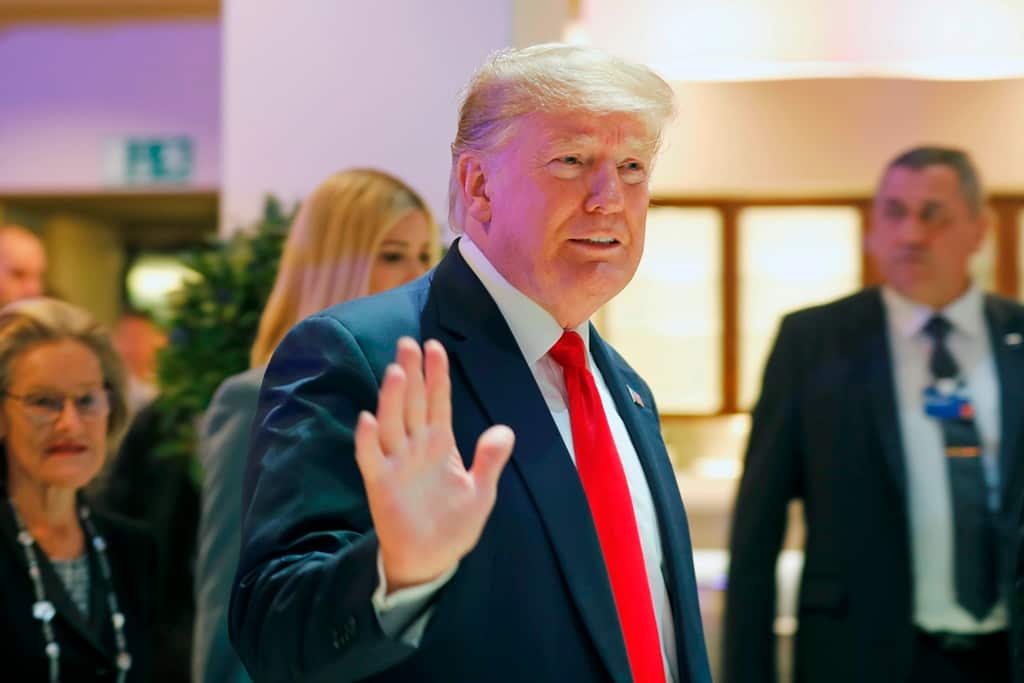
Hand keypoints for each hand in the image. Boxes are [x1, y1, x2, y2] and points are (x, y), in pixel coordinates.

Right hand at [354, 337, 514, 592]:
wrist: (431, 560)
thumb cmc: (453, 525)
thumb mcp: (480, 492)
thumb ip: (490, 461)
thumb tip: (505, 431)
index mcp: (439, 445)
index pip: (438, 402)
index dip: (437, 376)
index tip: (435, 347)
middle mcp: (415, 448)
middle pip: (412, 404)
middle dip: (412, 374)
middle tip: (407, 343)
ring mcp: (396, 464)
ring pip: (392, 423)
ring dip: (392, 398)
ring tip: (396, 371)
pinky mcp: (380, 484)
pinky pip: (371, 458)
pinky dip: (368, 441)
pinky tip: (368, 421)